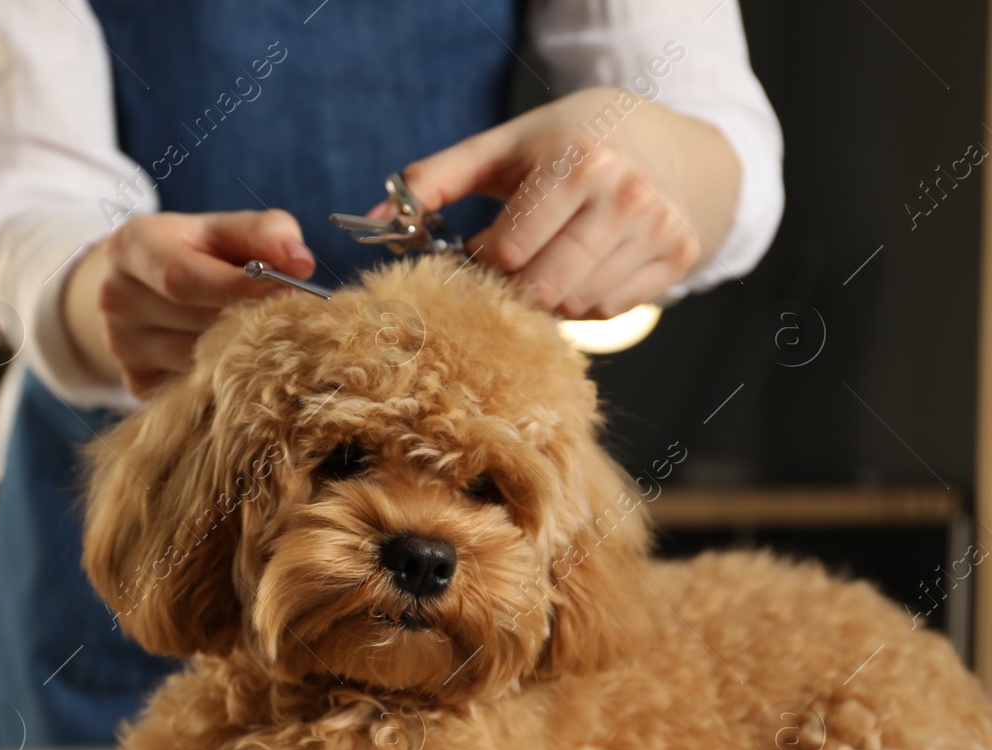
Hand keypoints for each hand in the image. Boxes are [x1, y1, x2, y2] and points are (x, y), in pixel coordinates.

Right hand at [64, 210, 315, 396]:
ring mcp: (121, 345)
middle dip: (248, 319)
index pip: (181, 277)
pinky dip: (223, 375)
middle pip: (195, 321)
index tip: (288, 290)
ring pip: (198, 360)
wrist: (143, 287)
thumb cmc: (197, 252)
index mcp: (131, 246)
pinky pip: (195, 387)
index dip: (238, 287)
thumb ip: (265, 234)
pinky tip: (233, 353)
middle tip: (289, 315)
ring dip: (239, 349)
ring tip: (260, 330)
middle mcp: (115, 297)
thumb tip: (301, 265)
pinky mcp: (136, 382)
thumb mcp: (225, 229)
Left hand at [376, 88, 740, 319]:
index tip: (478, 248)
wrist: (659, 137)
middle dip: (510, 288)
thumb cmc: (566, 142)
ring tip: (545, 260)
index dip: (480, 261)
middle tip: (506, 266)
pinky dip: (583, 300)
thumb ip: (432, 181)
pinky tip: (581, 266)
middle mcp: (627, 195)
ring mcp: (659, 228)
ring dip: (546, 296)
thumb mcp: (499, 147)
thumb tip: (371, 221)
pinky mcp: (678, 255)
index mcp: (579, 162)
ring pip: (574, 306)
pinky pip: (608, 311)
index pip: (508, 253)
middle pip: (541, 290)